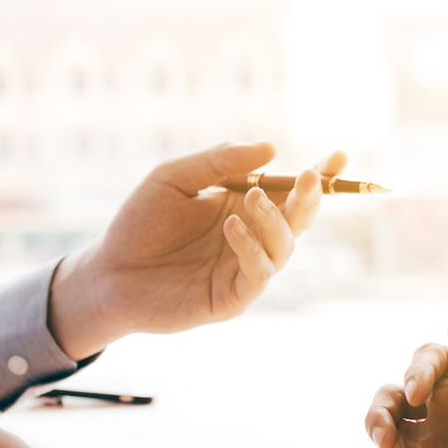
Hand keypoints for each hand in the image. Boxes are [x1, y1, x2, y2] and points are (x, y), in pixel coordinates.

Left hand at [48, 142, 346, 359]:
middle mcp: (251, 237)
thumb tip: (271, 149)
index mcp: (242, 205)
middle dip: (310, 198)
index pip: (290, 190)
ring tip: (252, 198)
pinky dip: (252, 249)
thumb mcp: (174, 178)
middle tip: (310, 177)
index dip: (320, 176)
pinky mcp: (231, 298)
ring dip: (275, 221)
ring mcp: (243, 269)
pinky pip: (258, 274)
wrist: (106, 273)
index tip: (340, 156)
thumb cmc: (138, 224)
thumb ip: (219, 162)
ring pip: (284, 247)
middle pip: (298, 219)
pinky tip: (231, 228)